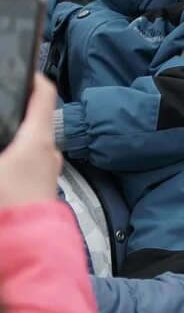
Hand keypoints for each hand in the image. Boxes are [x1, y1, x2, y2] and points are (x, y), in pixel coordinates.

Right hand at [0, 76, 60, 209]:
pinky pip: (30, 158)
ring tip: (1, 125)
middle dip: (17, 106)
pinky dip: (16, 151)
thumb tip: (4, 141)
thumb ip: (0, 139)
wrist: (26, 244)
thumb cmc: (7, 203)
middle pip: (36, 116)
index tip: (21, 67)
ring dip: (16, 130)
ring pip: (32, 138)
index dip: (32, 77)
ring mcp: (48, 167)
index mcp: (38, 139)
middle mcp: (49, 150)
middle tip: (3, 100)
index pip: (42, 96)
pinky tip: (2, 158)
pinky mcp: (42, 184)